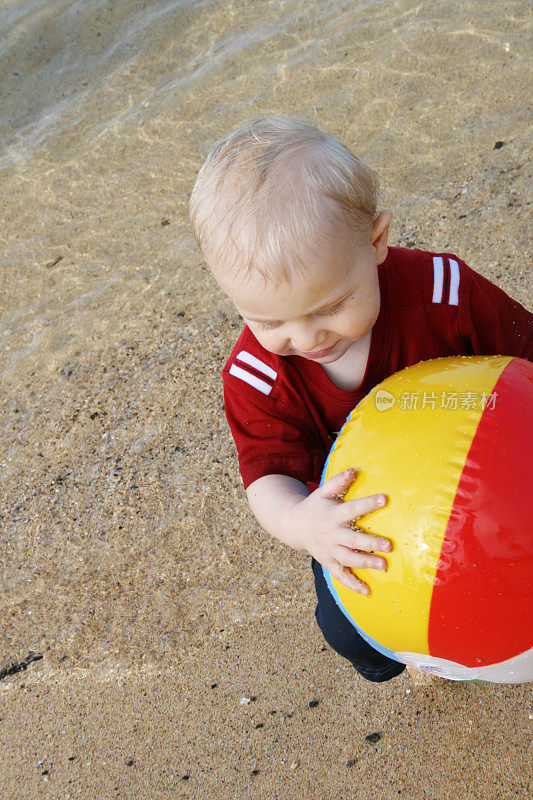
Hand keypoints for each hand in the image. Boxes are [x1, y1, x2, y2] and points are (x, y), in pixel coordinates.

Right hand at [286, 467, 390, 595]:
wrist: (293, 526)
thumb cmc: (315, 506)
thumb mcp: (323, 491)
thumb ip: (338, 482)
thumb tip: (354, 469)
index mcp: (333, 515)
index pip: (352, 508)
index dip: (368, 503)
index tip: (384, 499)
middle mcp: (332, 534)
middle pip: (352, 539)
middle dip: (370, 543)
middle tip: (389, 546)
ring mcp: (330, 550)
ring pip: (348, 559)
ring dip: (365, 563)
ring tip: (384, 566)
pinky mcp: (328, 562)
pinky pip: (340, 575)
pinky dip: (352, 584)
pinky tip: (367, 591)